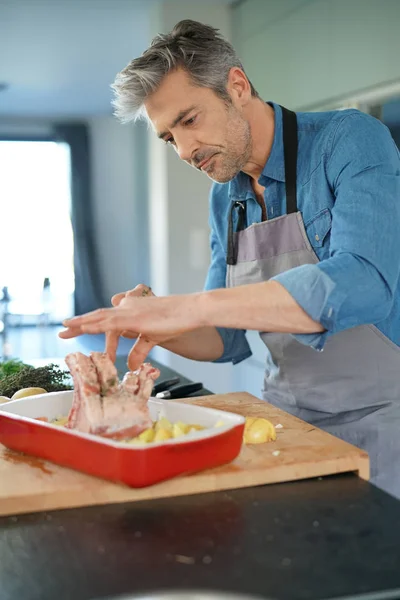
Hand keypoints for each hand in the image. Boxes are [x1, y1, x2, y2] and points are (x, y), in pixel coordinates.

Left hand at [59, 285, 201, 369]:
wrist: (191, 310)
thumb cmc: (176, 321)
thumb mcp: (153, 338)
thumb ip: (139, 351)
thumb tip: (131, 367)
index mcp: (131, 311)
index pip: (106, 318)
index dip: (90, 323)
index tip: (76, 329)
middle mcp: (127, 308)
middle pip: (98, 316)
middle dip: (79, 325)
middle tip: (62, 333)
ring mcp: (130, 311)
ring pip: (100, 317)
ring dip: (81, 323)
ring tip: (65, 329)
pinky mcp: (134, 317)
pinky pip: (110, 321)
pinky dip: (95, 324)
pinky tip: (83, 327)